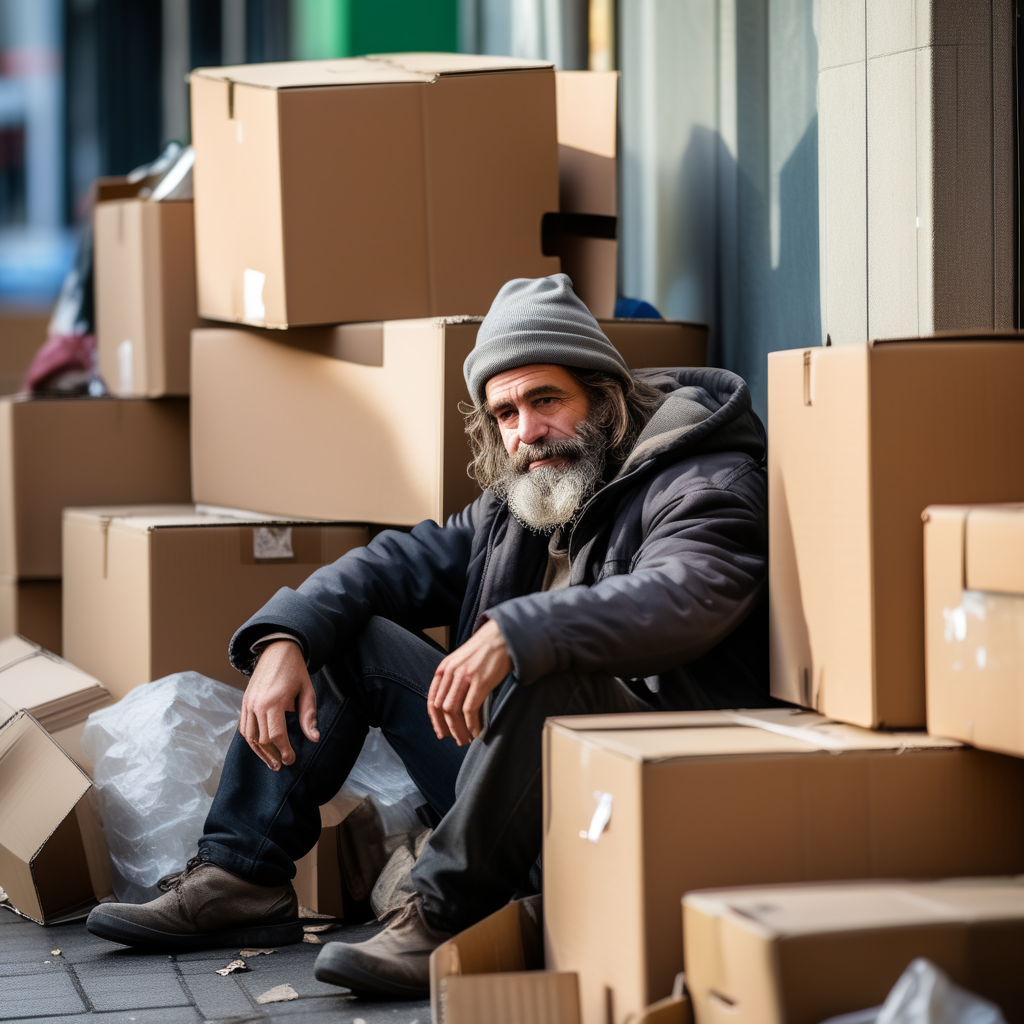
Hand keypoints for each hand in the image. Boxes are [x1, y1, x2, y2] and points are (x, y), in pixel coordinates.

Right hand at [239, 640, 318, 770]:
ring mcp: (248, 703)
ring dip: (259, 752)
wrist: (277, 650)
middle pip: (261, 739)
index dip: (284, 751)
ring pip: (249, 736)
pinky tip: (260, 747)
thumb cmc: (295, 670)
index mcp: (274, 701)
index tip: (291, 760)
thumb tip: (314, 738)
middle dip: (272, 755)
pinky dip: (250, 740)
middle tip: (282, 764)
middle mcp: (257, 704)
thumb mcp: (307, 691)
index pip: (276, 735)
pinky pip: (243, 727)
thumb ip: (309, 715)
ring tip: (271, 762)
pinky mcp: (244, 702)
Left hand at [427, 620, 510, 745]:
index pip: (432, 699)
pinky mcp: (480, 681)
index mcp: (444, 668)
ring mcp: (464, 676)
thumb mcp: (462, 662)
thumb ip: (454, 679)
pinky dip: (472, 724)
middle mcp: (451, 672)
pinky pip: (470, 709)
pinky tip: (477, 731)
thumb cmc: (485, 651)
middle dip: (447, 728)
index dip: (435, 720)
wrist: (502, 636)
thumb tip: (452, 705)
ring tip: (466, 739)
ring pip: (453, 711)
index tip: (440, 733)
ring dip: (459, 729)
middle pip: (442, 708)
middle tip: (456, 740)